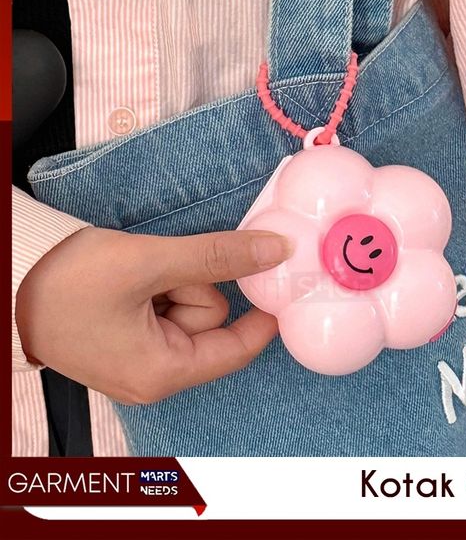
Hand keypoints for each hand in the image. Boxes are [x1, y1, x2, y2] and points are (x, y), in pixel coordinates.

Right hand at [15, 226, 292, 403]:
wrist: (9, 281)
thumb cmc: (69, 282)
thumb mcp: (151, 262)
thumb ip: (219, 256)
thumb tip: (277, 250)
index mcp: (163, 372)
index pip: (239, 348)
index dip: (263, 314)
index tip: (277, 278)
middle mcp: (156, 376)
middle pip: (211, 321)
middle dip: (193, 287)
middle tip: (154, 274)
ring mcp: (142, 360)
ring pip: (191, 310)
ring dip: (173, 283)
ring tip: (134, 278)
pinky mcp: (132, 341)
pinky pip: (169, 309)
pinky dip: (160, 288)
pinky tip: (130, 283)